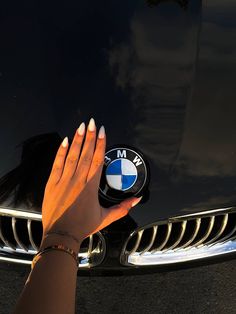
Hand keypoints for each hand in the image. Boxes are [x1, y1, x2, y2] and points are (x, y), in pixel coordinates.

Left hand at [40, 118, 141, 251]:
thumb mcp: (105, 218)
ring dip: (78, 140)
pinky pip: (57, 164)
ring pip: (72, 156)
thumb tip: (137, 200)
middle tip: (93, 122)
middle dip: (90, 136)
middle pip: (86, 154)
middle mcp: (78, 180)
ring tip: (81, 126)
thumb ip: (123, 208)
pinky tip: (65, 141)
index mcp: (91, 187)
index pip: (98, 160)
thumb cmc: (82, 226)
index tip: (103, 132)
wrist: (60, 235)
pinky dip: (61, 152)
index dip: (101, 144)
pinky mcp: (52, 183)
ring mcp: (64, 180)